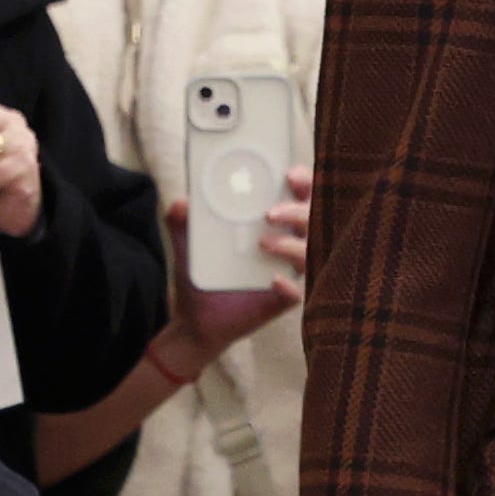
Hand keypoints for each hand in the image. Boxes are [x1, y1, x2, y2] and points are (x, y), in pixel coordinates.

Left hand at [153, 167, 312, 368]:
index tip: (289, 175)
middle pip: (314, 220)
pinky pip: (297, 292)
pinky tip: (275, 280)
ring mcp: (288, 272)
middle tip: (269, 212)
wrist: (195, 320)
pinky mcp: (283, 300)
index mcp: (273, 223)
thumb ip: (181, 221)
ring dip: (292, 245)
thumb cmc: (202, 274)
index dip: (303, 183)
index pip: (299, 196)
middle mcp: (287, 244)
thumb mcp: (188, 244)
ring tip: (262, 242)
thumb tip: (181, 204)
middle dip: (298, 211)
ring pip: (312, 254)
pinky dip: (290, 286)